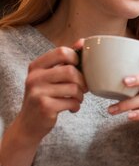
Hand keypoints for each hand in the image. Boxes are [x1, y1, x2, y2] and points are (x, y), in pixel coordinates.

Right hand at [1, 43, 85, 165]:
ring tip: (76, 99)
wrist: (29, 124)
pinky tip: (71, 108)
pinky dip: (76, 106)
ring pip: (74, 88)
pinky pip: (72, 102)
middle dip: (82, 81)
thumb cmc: (44, 96)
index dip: (76, 59)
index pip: (62, 52)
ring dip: (81, 95)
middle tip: (83, 88)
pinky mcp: (45, 107)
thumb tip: (82, 41)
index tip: (78, 68)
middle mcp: (34, 78)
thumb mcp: (49, 76)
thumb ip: (64, 60)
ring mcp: (38, 92)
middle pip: (71, 71)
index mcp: (36, 66)